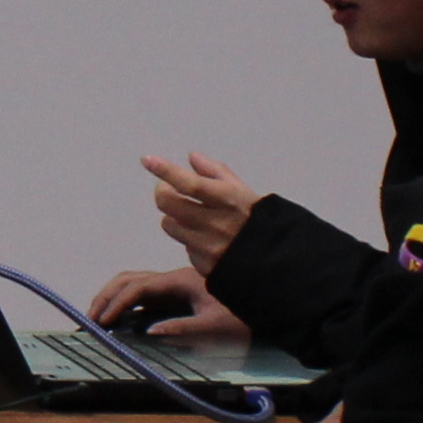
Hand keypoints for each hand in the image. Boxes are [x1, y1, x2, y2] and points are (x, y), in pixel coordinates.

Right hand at [97, 268, 246, 346]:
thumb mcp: (215, 326)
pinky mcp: (178, 294)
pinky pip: (146, 294)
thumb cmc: (244, 315)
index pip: (139, 287)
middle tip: (92, 318)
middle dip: (108, 296)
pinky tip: (122, 319)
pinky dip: (128, 303)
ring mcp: (176, 285)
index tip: (102, 319)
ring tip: (100, 317)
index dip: (118, 302)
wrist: (268, 302)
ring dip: (115, 297)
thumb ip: (182, 328)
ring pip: (136, 283)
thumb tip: (151, 331)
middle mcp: (175, 279)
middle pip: (131, 279)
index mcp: (181, 281)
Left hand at [142, 152, 260, 273]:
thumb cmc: (257, 220)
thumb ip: (215, 172)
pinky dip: (189, 239)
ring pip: (169, 224)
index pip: (189, 183)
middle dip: (163, 192)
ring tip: (190, 216)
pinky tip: (206, 239)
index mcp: (227, 200)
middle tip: (169, 189)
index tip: (147, 160)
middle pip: (167, 203)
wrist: (275, 260)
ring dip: (174, 217)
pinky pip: (183, 245)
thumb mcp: (242, 190)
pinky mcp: (203, 265)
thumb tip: (191, 157)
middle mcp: (215, 223)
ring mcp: (207, 246)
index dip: (165, 170)